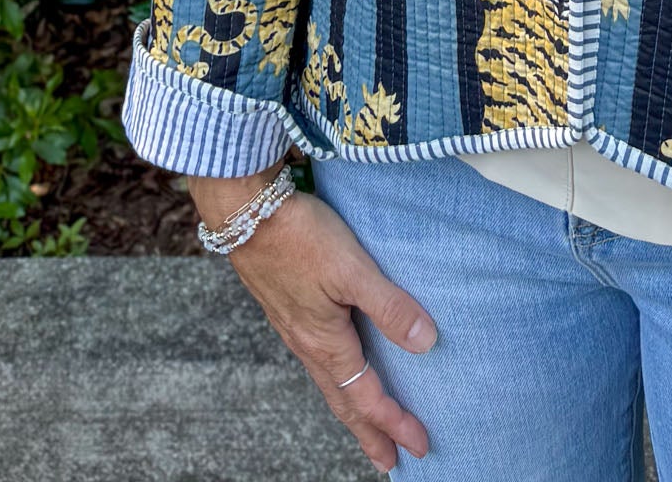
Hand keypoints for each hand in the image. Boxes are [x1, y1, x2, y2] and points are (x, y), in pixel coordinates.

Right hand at [190, 167, 437, 473]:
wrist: (245, 213)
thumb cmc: (300, 237)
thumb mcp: (353, 270)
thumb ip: (389, 305)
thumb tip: (426, 343)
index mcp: (325, 342)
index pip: (366, 397)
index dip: (395, 423)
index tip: (420, 447)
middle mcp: (308, 344)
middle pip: (343, 402)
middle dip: (369, 433)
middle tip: (390, 461)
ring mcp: (295, 328)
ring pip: (329, 382)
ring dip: (352, 408)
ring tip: (367, 423)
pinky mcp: (287, 308)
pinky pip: (317, 359)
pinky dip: (335, 378)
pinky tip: (338, 365)